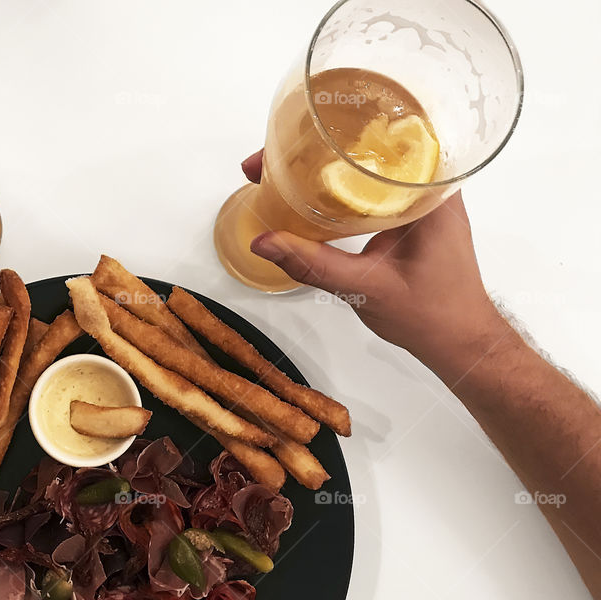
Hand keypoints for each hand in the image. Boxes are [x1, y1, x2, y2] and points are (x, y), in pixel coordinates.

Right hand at [241, 149, 502, 361]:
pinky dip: (339, 188)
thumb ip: (314, 265)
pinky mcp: (411, 216)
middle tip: (270, 161)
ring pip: (368, 168)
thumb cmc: (432, 316)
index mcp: (432, 193)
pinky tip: (311, 195)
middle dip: (317, 148)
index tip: (297, 138)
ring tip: (282, 172)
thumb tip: (265, 242)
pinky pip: (371, 189)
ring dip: (326, 167)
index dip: (336, 132)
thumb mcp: (366, 289)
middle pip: (370, 148)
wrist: (460, 342)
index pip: (385, 140)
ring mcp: (422, 200)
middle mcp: (432, 187)